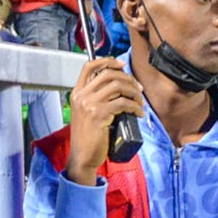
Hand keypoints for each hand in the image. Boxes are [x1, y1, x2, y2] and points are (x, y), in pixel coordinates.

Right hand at [63, 56, 144, 184]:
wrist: (82, 156)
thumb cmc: (88, 137)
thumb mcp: (86, 113)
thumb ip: (96, 98)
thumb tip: (120, 86)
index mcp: (77, 93)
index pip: (89, 66)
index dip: (107, 61)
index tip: (122, 64)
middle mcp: (81, 96)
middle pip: (108, 74)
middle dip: (128, 79)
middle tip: (138, 89)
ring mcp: (89, 104)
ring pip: (118, 86)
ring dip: (134, 93)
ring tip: (140, 103)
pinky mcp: (100, 114)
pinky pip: (123, 103)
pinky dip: (135, 107)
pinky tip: (139, 114)